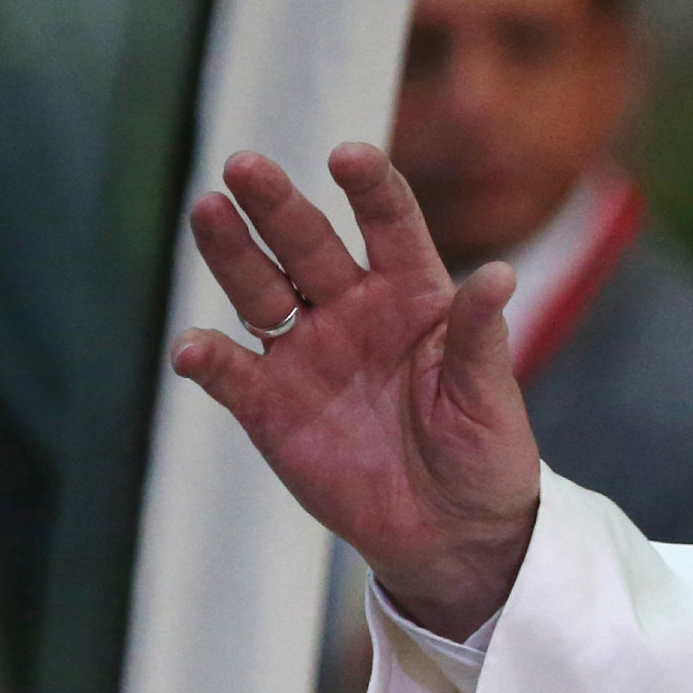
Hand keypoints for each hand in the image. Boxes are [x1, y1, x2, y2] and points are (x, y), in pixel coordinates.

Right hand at [172, 147, 538, 638]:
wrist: (452, 535)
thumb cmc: (485, 456)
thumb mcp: (490, 400)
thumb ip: (482, 339)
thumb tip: (500, 275)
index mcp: (415, 296)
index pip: (390, 225)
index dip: (370, 188)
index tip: (349, 156)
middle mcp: (353, 310)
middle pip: (308, 244)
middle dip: (278, 205)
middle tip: (245, 165)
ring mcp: (306, 354)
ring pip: (260, 290)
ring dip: (232, 254)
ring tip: (208, 212)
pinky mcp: (269, 407)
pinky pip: (231, 373)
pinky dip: (209, 359)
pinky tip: (193, 348)